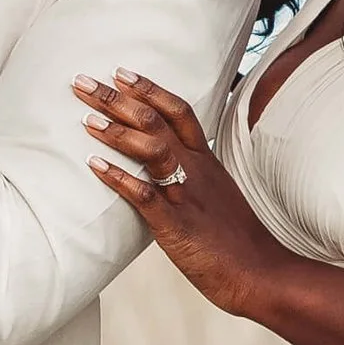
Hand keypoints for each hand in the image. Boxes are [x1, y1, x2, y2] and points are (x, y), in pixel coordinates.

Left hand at [74, 71, 301, 319]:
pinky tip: (95, 165)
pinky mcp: (176, 225)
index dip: (149, 89)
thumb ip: (192, 173)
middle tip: (84, 82)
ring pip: (152, 150)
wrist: (259, 272)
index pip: (178, 111)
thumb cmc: (236, 238)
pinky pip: (146, 196)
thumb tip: (164, 163)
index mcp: (205, 160)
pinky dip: (120, 178)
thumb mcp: (217, 192)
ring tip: (87, 118)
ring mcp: (185, 196)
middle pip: (156, 121)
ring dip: (116, 131)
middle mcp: (195, 170)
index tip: (122, 72)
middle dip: (117, 99)